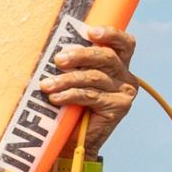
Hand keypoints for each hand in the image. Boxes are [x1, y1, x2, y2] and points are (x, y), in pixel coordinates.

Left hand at [42, 24, 136, 153]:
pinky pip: (91, 96)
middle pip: (106, 57)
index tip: (90, 31)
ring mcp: (124, 93)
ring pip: (94, 77)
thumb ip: (73, 63)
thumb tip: (55, 48)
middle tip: (58, 59)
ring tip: (46, 85)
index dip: (111, 34)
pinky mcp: (118, 108)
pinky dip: (70, 95)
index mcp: (119, 64)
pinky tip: (55, 98)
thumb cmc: (69, 105)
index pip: (124, 43)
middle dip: (80, 55)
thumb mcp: (72, 80)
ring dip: (66, 79)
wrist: (73, 140)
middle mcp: (126, 77)